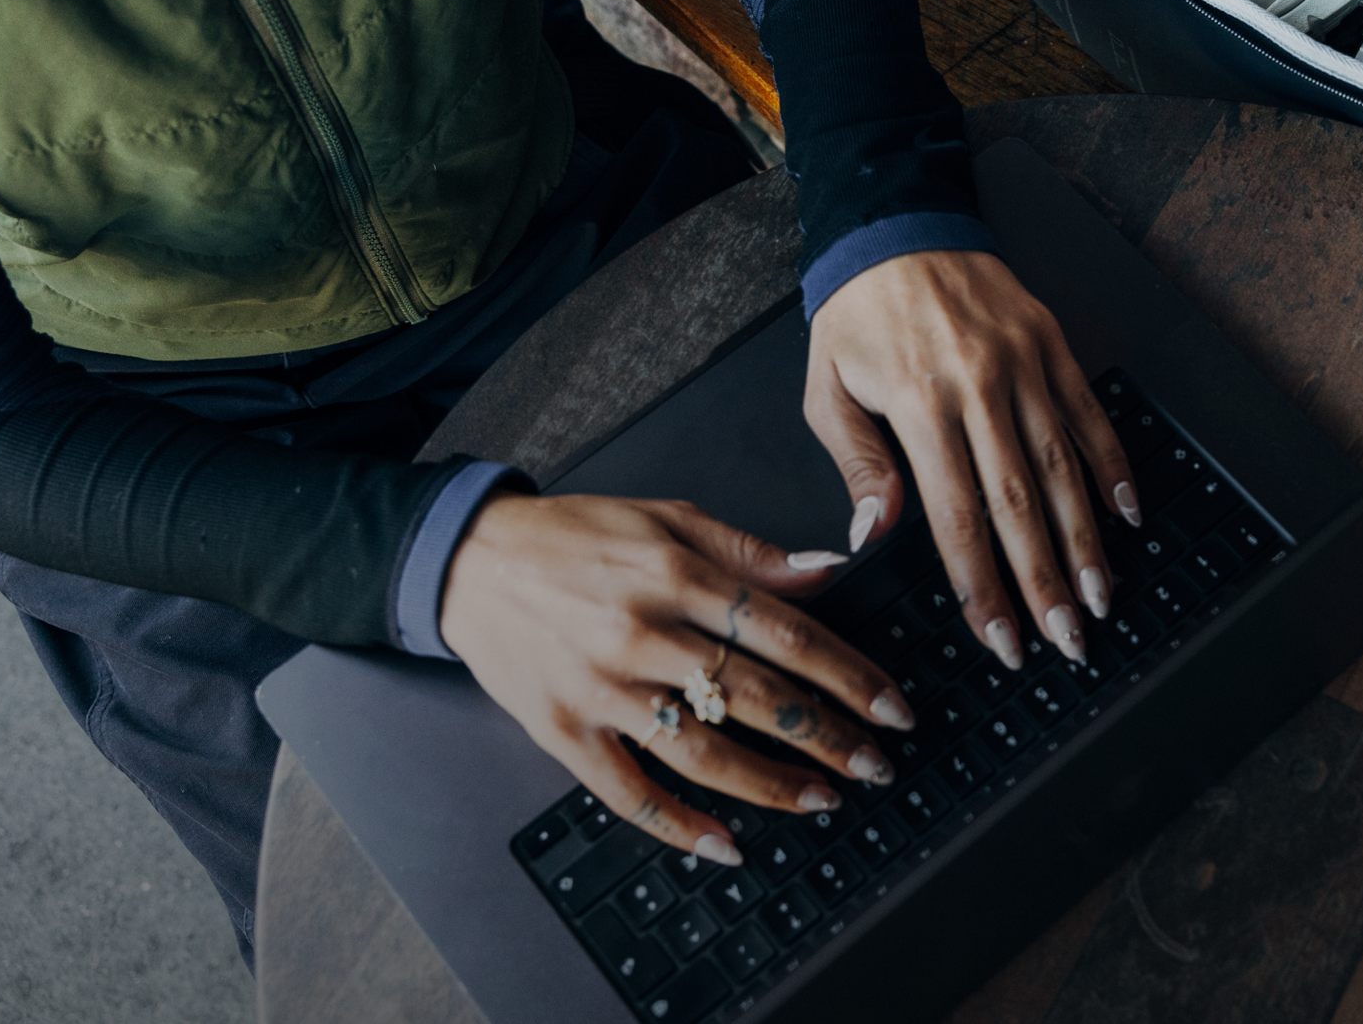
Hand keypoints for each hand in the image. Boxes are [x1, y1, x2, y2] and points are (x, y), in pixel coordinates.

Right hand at [439, 491, 914, 862]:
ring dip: (773, 785)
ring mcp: (601, 689)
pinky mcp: (563, 732)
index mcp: (676, 574)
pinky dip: (681, 828)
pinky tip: (727, 846)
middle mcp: (642, 632)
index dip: (848, 674)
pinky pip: (629, 794)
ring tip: (823, 800)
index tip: (891, 707)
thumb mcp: (667, 517)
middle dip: (828, 736)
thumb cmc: (574, 537)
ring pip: (703, 751)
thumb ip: (750, 551)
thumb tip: (829, 571)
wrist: (471, 560)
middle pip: (756, 695)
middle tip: (876, 764)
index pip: (785, 632)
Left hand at [804, 250, 1139, 672]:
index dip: (983, 586)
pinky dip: (1112, 465)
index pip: (957, 518)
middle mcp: (979, 386)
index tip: (1000, 637)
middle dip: (1045, 582)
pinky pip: (1089, 413)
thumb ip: (857, 465)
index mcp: (919, 405)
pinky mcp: (1052, 343)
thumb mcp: (827, 390)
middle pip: (1020, 505)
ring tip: (1099, 596)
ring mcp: (1024, 363)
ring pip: (1062, 467)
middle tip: (1066, 640)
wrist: (896, 225)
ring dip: (1086, 539)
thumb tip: (877, 534)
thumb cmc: (857, 313)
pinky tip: (1127, 513)